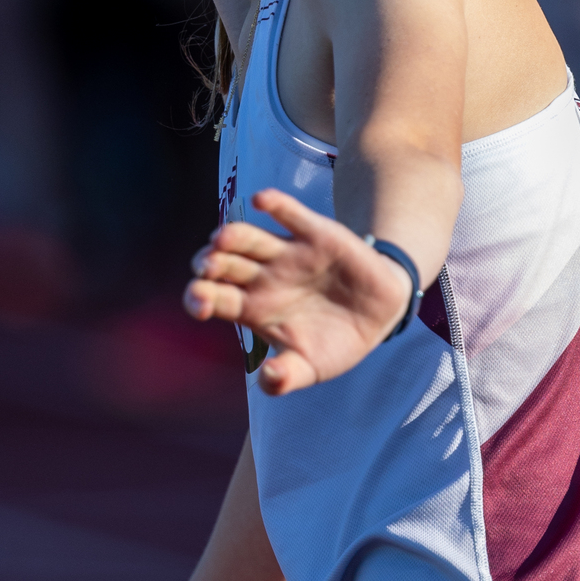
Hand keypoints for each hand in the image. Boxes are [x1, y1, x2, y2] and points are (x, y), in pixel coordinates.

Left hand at [183, 188, 413, 394]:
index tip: (201, 302)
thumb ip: (286, 378)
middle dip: (209, 263)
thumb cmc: (335, 342)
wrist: (380, 314)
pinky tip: (261, 201)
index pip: (214, 297)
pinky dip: (275, 204)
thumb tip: (268, 378)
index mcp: (252, 308)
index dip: (199, 297)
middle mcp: (261, 277)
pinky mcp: (315, 234)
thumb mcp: (310, 368)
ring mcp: (286, 253)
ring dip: (231, 236)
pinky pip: (289, 213)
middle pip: (222, 264)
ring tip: (221, 240)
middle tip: (208, 268)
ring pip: (247, 238)